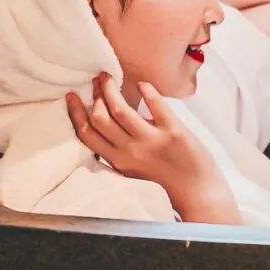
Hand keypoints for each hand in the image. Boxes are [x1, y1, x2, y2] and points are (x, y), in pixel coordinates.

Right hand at [65, 73, 223, 204]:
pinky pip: (155, 105)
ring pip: (120, 109)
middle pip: (99, 118)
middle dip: (94, 95)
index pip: (87, 135)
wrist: (197, 192)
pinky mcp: (173, 132)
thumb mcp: (134, 168)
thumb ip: (120, 148)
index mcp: (118, 161)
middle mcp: (130, 152)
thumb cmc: (166, 180)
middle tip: (96, 79)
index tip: (71, 96)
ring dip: (111, 89)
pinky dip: (147, 91)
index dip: (76, 113)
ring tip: (109, 77)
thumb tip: (110, 119)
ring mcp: (150, 142)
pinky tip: (143, 83)